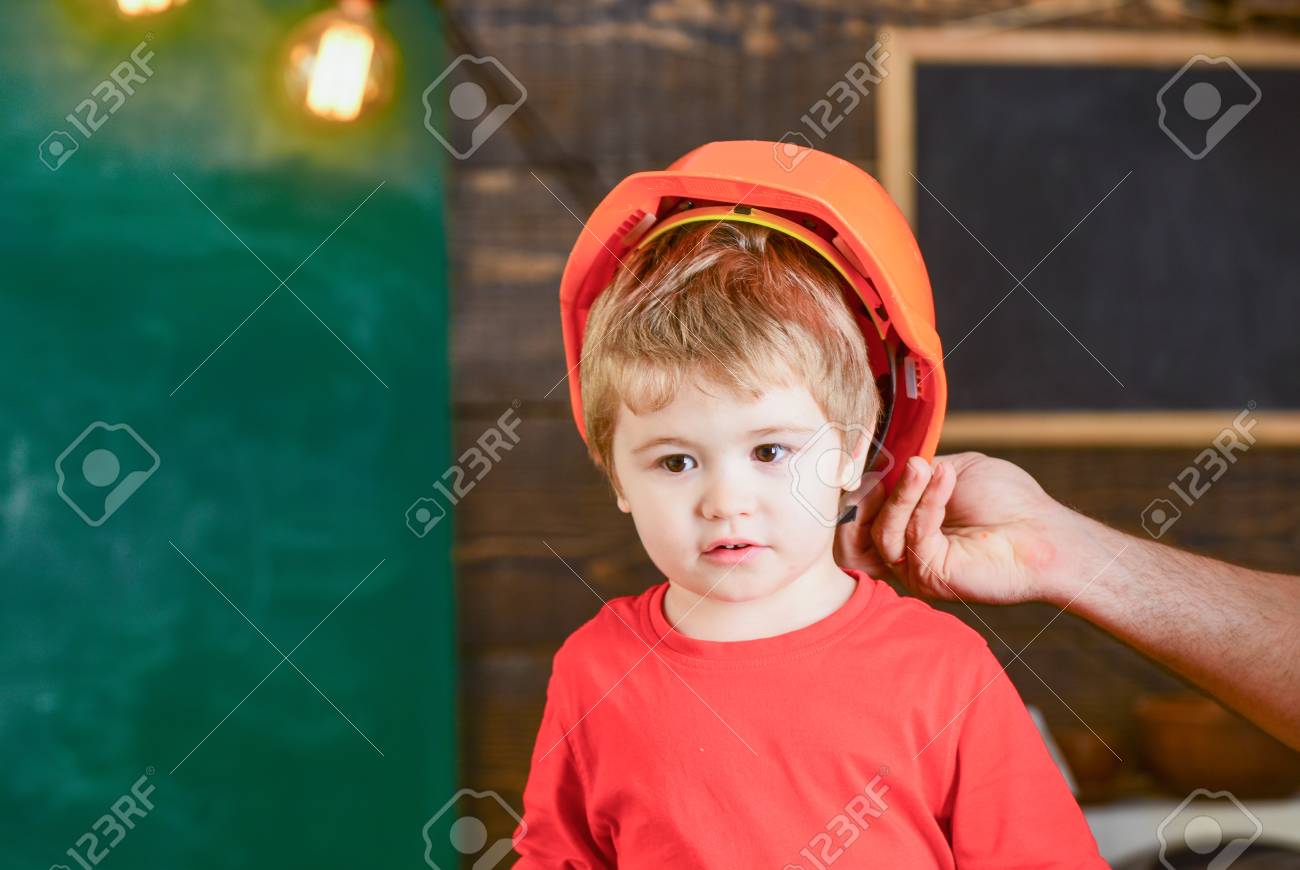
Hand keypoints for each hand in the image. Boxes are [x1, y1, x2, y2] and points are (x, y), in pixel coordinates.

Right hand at [835, 452, 1083, 605]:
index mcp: (908, 525)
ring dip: (902, 493)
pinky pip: (912, 536)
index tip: (874, 458)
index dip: (864, 486)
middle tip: (894, 466)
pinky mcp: (928, 577)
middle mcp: (905, 550)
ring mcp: (913, 566)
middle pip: (861, 525)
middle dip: (873, 492)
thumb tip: (881, 465)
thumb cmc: (1008, 501)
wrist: (1044, 533)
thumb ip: (913, 472)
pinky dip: (926, 502)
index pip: (865, 511)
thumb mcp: (952, 470)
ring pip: (882, 530)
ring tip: (922, 468)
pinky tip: (943, 480)